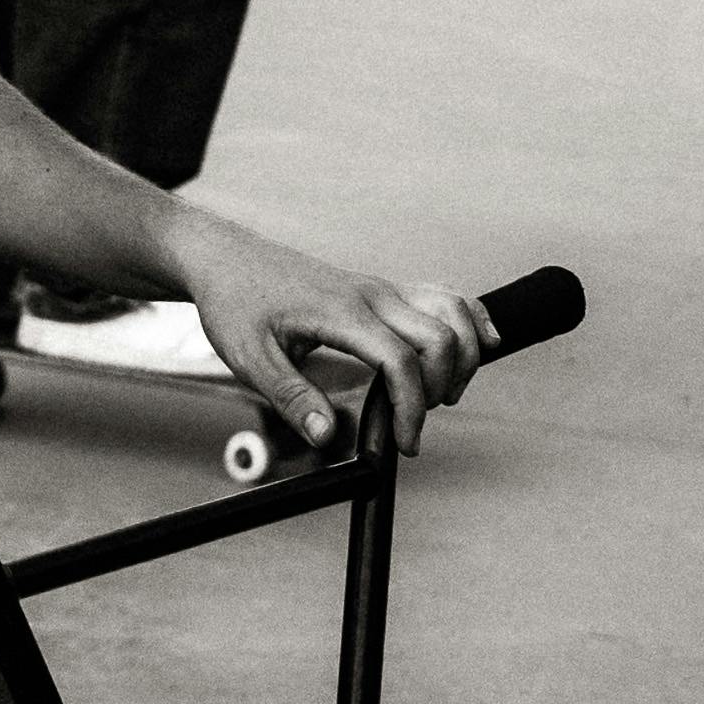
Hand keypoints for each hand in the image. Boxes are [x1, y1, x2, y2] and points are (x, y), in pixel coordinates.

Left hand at [174, 224, 488, 455]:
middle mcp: (372, 294)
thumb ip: (291, 398)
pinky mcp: (381, 289)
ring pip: (453, 310)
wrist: (224, 258)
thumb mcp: (250, 358)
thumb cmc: (234, 303)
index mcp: (342, 312)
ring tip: (441, 394)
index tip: (403, 444)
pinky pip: (442, 297)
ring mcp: (381, 287)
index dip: (412, 410)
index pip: (402, 362)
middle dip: (442, 387)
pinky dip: (469, 320)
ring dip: (463, 354)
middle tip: (412, 422)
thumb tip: (327, 436)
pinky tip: (479, 343)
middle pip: (442, 336)